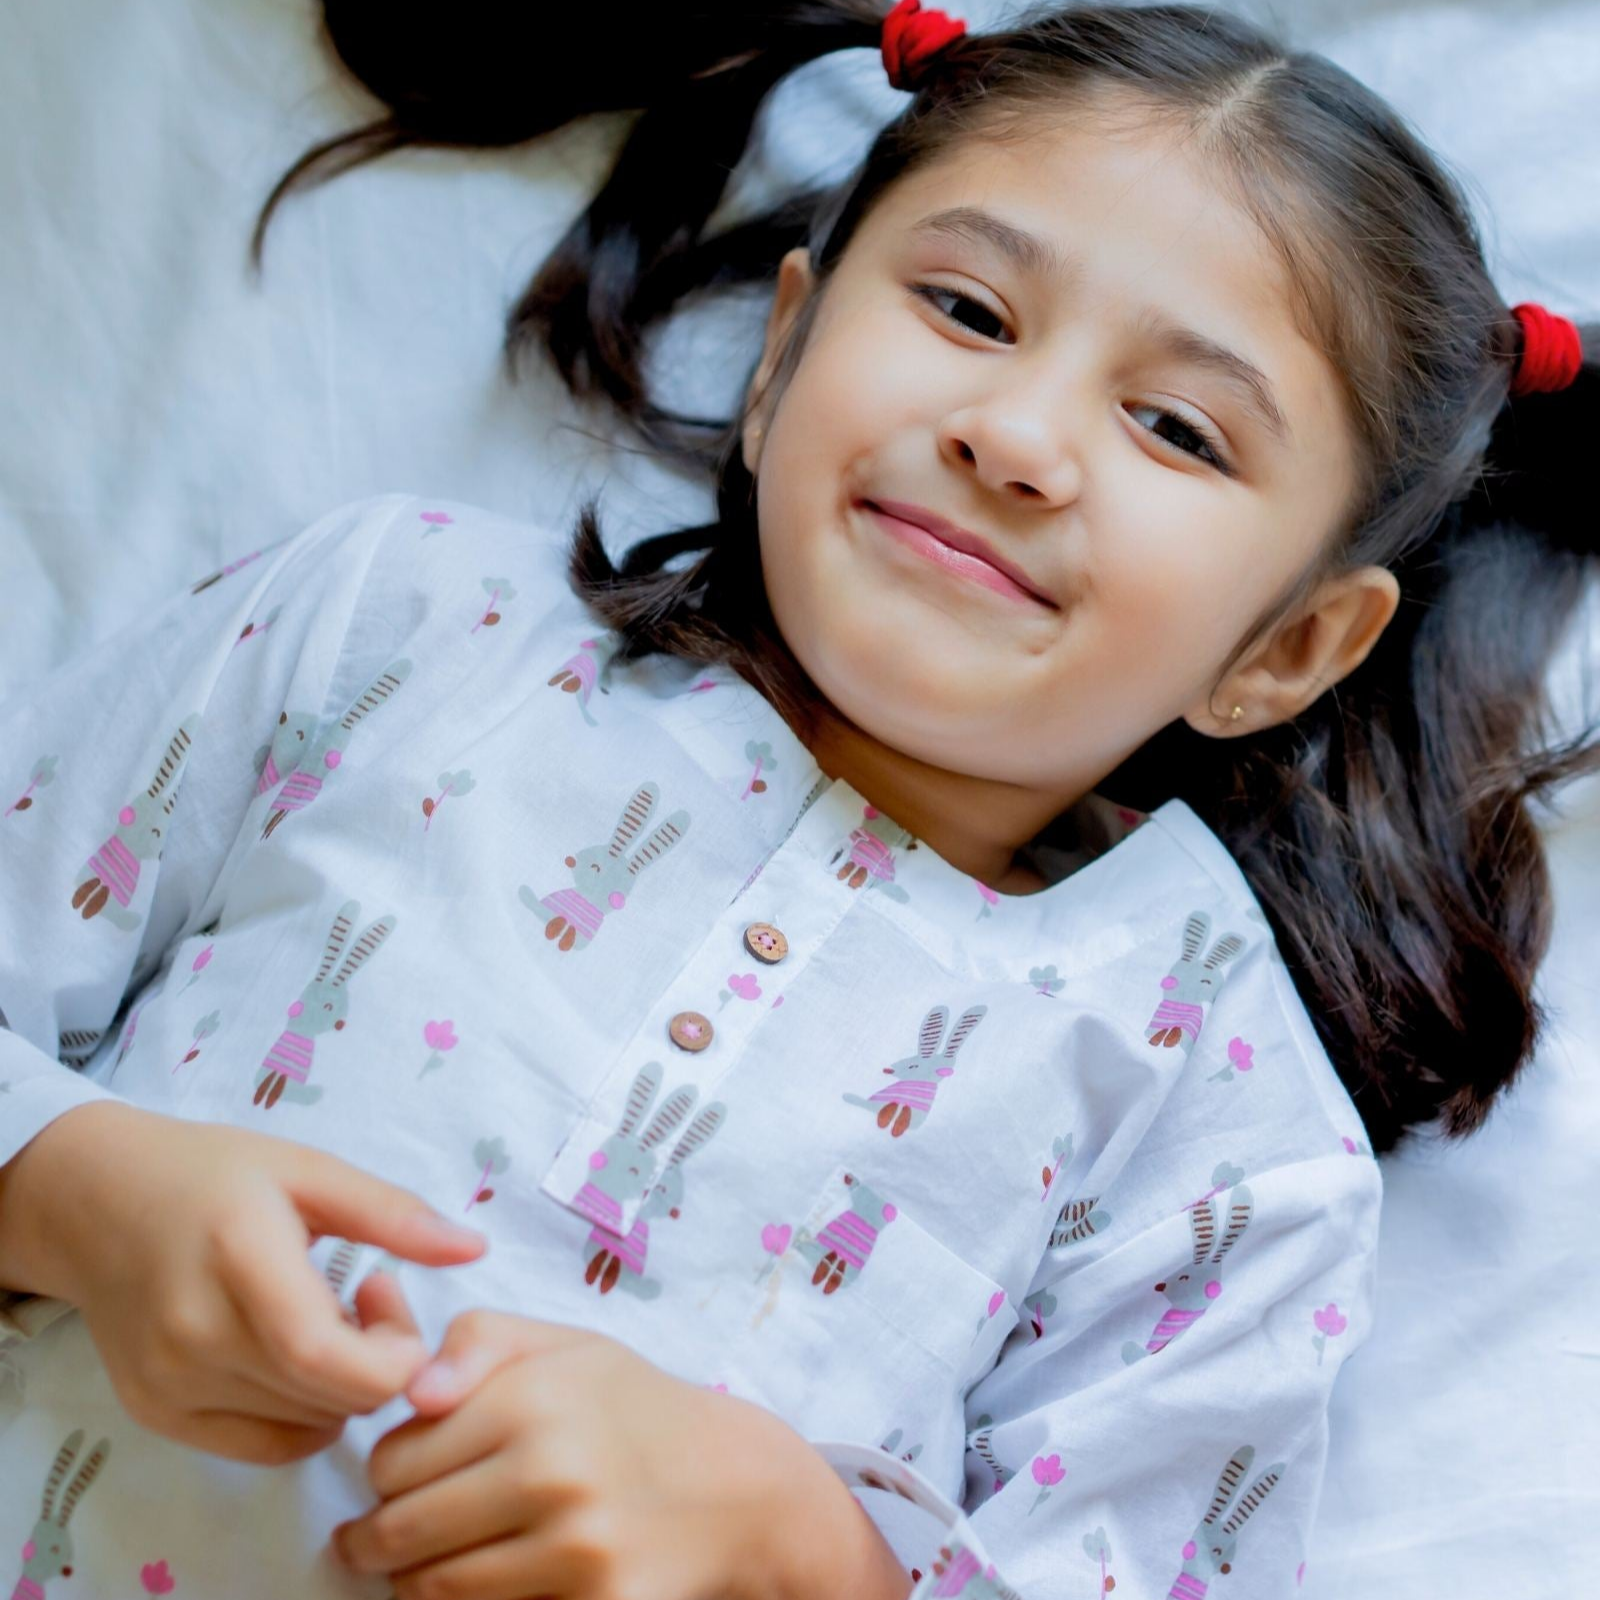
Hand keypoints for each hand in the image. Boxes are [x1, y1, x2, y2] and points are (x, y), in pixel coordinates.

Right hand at [0, 1101, 486, 1464]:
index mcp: (237, 1260)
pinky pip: (263, 1446)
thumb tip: (477, 1248)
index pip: (326, 1357)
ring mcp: (168, 1384)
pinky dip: (305, 1414)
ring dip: (343, 1387)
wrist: (99, 1201)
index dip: (391, 1353)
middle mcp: (192, 1335)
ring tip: (329, 1318)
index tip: (392, 1296)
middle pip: (326, 1398)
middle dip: (380, 1361)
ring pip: (303, 1427)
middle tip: (371, 1300)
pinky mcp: (155, 1414)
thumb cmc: (213, 1174)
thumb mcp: (310, 1170)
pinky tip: (299, 1354)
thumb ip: (394, 1213)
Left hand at [332, 1298, 891, 1599]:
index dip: (384, 1470)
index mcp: (533, 1397)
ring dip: (412, 1581)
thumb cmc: (631, 1407)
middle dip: (375, 1538)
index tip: (401, 1474)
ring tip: (422, 1563)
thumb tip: (415, 1392)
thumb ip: (477, 1340)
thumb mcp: (562, 1345)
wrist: (732, 1485)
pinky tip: (486, 1581)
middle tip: (375, 1537)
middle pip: (399, 1532)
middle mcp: (551, 1471)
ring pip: (432, 1589)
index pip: (392, 1459)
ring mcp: (574, 1548)